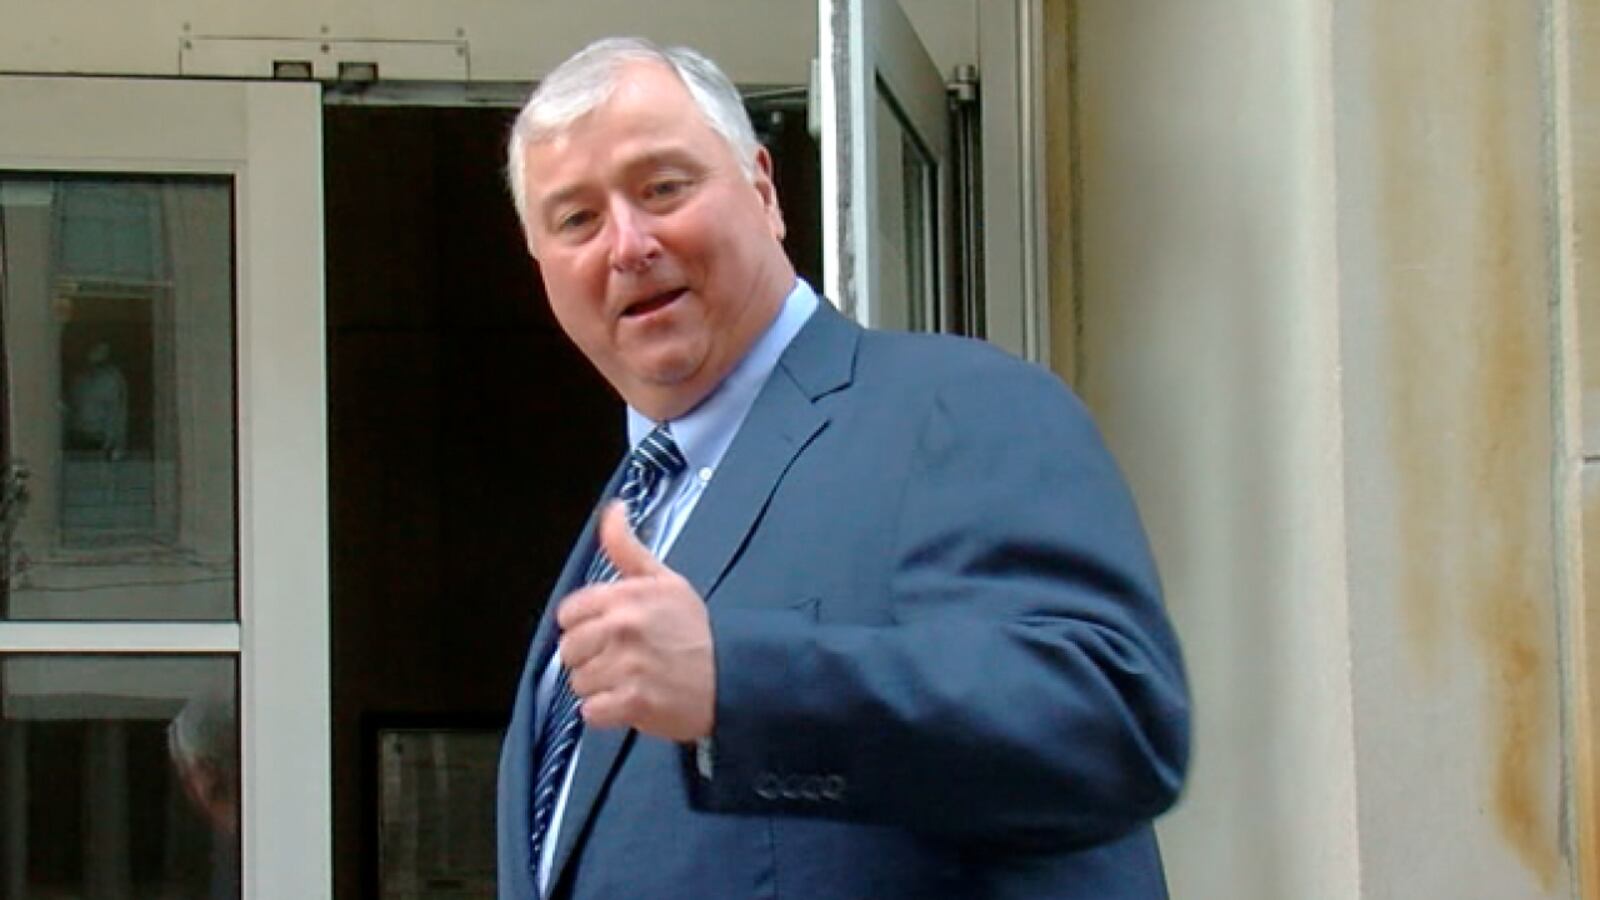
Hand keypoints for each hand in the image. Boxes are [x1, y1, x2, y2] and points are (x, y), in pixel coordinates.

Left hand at [556, 502, 715, 741]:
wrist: (734, 675)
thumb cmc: (698, 630)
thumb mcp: (666, 580)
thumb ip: (628, 547)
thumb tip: (613, 509)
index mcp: (625, 596)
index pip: (568, 614)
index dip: (584, 626)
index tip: (606, 633)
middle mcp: (623, 628)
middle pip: (569, 651)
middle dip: (590, 658)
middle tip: (622, 661)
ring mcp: (627, 666)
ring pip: (579, 683)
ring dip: (600, 688)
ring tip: (631, 681)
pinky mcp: (633, 702)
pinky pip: (591, 712)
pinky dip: (606, 713)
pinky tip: (629, 702)